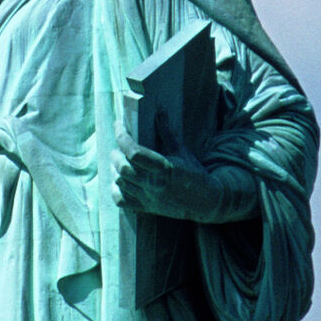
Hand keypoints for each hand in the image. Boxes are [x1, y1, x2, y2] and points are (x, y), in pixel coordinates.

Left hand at [113, 119, 247, 223]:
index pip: (134, 152)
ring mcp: (149, 198)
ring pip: (120, 183)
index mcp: (165, 168)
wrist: (206, 201)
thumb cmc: (194, 174)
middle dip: (116, 154)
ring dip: (114, 169)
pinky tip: (119, 180)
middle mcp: (155, 184)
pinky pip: (122, 201)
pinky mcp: (147, 208)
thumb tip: (159, 112)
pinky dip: (115, 189)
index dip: (122, 136)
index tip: (119, 125)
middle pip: (123, 168)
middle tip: (117, 147)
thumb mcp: (183, 152)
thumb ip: (168, 133)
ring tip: (118, 160)